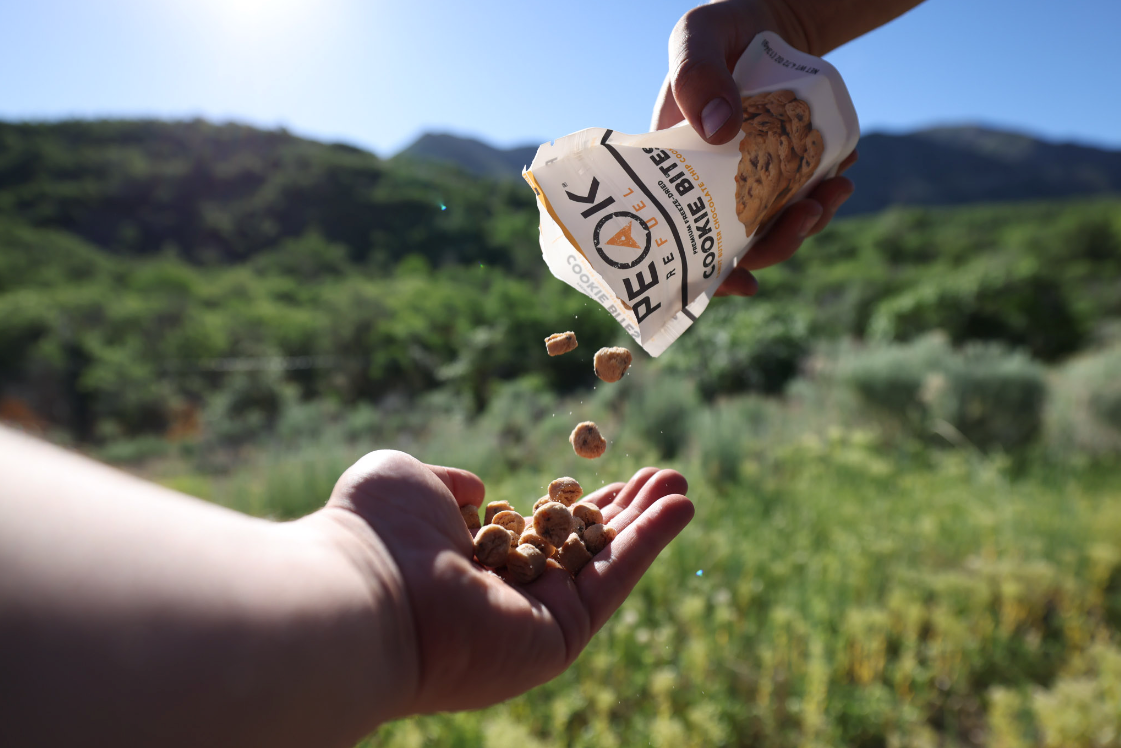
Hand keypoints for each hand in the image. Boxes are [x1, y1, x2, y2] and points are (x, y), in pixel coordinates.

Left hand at [309, 451, 692, 719]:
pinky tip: (680, 508)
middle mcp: (505, 595)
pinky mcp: (556, 639)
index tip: (615, 478)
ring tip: (684, 486)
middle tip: (667, 479)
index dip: (581, 503)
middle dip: (626, 513)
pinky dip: (649, 546)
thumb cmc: (373, 532)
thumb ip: (449, 484)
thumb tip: (480, 494)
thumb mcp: (408, 481)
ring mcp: (532, 620)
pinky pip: (612, 585)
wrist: (363, 593)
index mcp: (471, 562)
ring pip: (605, 566)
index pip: (540, 531)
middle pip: (582, 549)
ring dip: (648, 526)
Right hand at [651, 0, 856, 296]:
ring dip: (809, 222)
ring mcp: (746, 180)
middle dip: (777, 245)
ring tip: (840, 187)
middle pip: (735, 244)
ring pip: (773, 227)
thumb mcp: (697, 36)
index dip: (704, 274)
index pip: (677, 237)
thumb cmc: (720, 28)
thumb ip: (696, 74)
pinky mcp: (781, 168)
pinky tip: (845, 167)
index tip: (742, 284)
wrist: (767, 16)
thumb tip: (720, 131)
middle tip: (810, 215)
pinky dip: (825, 193)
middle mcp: (707, 186)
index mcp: (672, 172)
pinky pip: (801, 198)